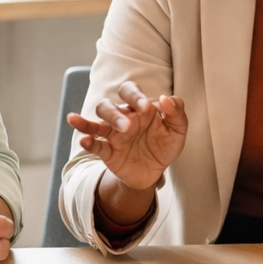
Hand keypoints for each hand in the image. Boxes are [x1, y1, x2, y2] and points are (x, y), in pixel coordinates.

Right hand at [68, 80, 187, 191]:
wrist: (156, 172)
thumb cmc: (165, 145)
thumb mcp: (177, 130)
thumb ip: (176, 112)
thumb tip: (165, 98)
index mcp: (139, 109)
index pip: (129, 91)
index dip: (134, 95)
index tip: (146, 107)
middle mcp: (123, 119)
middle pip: (107, 106)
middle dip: (115, 113)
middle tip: (128, 126)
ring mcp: (113, 136)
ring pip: (97, 122)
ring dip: (94, 123)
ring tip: (101, 127)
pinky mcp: (108, 153)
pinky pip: (95, 146)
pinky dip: (88, 142)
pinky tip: (84, 140)